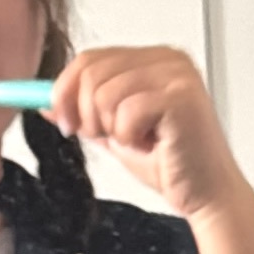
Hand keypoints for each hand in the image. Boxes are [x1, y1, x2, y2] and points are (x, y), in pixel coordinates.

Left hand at [46, 44, 239, 217]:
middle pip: (92, 71)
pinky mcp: (180, 98)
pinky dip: (129, 138)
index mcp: (152, 60)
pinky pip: (126, 112)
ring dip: (111, 129)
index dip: (65, 88)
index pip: (91, 58)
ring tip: (138, 142)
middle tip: (104, 137)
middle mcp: (167, 59)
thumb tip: (47, 103)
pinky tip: (152, 145)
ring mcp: (176, 75)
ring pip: (104, 93)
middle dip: (84, 113)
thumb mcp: (117, 135)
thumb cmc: (172, 166)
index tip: (61, 119)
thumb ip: (88, 114)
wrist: (206, 195)